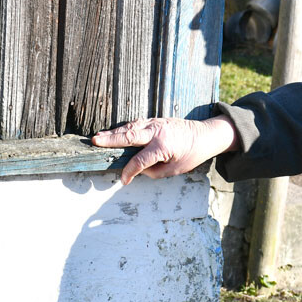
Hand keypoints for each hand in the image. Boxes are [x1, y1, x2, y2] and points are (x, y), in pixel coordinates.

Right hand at [91, 115, 238, 184]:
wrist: (206, 135)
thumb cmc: (192, 153)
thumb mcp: (176, 169)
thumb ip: (155, 171)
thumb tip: (138, 169)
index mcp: (164, 146)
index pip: (140, 161)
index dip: (129, 172)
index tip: (123, 180)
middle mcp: (158, 132)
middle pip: (130, 136)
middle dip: (111, 140)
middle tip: (94, 142)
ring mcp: (156, 124)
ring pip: (131, 127)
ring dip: (114, 133)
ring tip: (98, 138)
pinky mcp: (156, 121)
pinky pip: (136, 125)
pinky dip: (124, 129)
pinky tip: (113, 133)